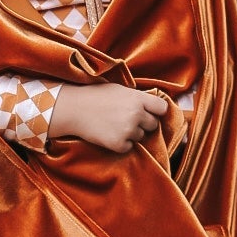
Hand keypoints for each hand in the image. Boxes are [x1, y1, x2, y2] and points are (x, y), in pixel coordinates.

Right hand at [48, 83, 169, 154]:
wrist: (73, 109)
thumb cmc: (96, 96)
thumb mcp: (120, 90)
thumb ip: (138, 98)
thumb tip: (153, 106)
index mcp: (138, 99)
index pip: (162, 108)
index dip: (156, 111)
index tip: (149, 112)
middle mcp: (136, 114)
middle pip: (153, 124)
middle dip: (143, 123)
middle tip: (126, 118)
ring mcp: (128, 130)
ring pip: (140, 136)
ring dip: (131, 133)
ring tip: (114, 124)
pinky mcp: (119, 144)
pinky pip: (129, 147)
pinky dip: (121, 143)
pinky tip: (109, 133)